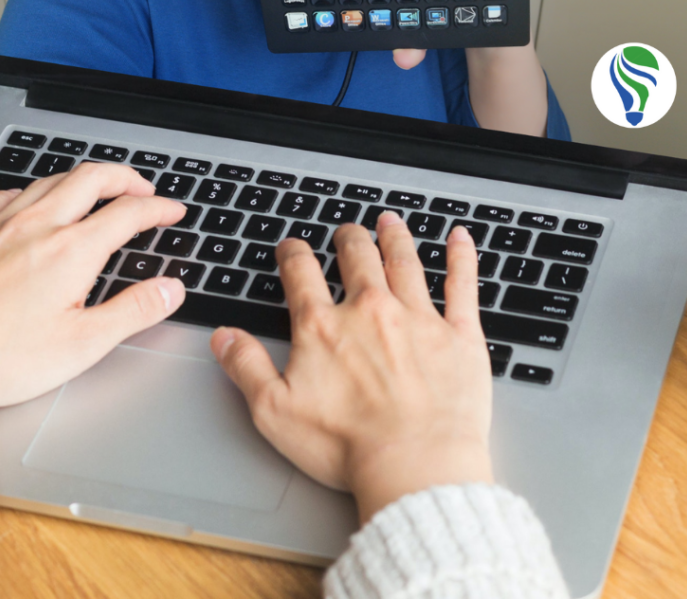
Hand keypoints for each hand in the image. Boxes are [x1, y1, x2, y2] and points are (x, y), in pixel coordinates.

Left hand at [0, 163, 187, 414]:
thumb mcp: (80, 346)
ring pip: (51, 179)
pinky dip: (33, 191)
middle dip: (126, 177)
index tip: (171, 212)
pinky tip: (32, 203)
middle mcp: (37, 226)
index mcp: (71, 251)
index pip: (130, 212)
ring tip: (97, 189)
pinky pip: (6, 193)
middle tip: (142, 188)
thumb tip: (169, 290)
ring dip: (83, 178)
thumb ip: (133, 311)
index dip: (159, 208)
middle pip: (93, 177)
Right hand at [212, 212, 492, 522]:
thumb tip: (224, 336)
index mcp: (325, 327)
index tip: (292, 247)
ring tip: (390, 222)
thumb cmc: (348, 446)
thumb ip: (246, 367)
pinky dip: (461, 255)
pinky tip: (460, 237)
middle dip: (348, 239)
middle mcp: (371, 310)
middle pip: (357, 257)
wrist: (414, 465)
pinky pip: (462, 283)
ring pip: (404, 260)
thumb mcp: (274, 412)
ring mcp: (419, 317)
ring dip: (395, 237)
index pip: (302, 274)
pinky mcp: (459, 333)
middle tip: (346, 231)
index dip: (293, 254)